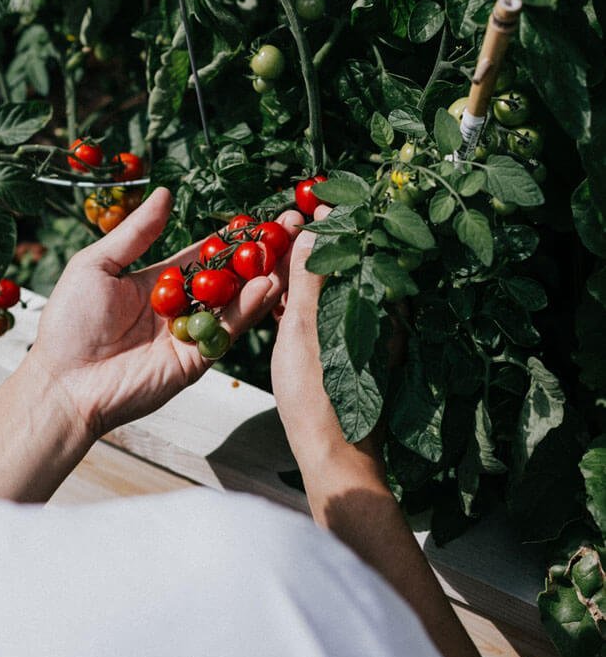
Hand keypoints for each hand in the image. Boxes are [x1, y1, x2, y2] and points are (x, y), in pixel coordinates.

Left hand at [28, 188, 301, 438]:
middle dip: (258, 254)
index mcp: (159, 283)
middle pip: (229, 277)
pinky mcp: (197, 359)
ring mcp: (191, 334)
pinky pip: (227, 330)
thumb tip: (164, 192)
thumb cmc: (69, 322)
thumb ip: (136, 232)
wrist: (64, 381)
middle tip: (289, 229)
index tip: (260, 218)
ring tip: (288, 252)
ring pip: (235, 302)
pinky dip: (249, 308)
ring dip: (263, 277)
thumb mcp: (98, 265)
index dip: (231, 238)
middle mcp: (181, 308)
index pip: (205, 256)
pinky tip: (267, 284)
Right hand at [271, 205, 384, 480]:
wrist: (333, 455)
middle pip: (347, 265)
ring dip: (310, 273)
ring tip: (279, 259)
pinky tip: (284, 302)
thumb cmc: (317, 395)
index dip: (335, 220)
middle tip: (288, 226)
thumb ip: (309, 277)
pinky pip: (331, 314)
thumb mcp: (305, 328)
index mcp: (374, 304)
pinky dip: (309, 302)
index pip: (358, 245)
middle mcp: (377, 316)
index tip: (312, 200)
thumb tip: (314, 228)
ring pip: (337, 290)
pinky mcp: (352, 353)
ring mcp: (365, 336)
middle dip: (318, 243)